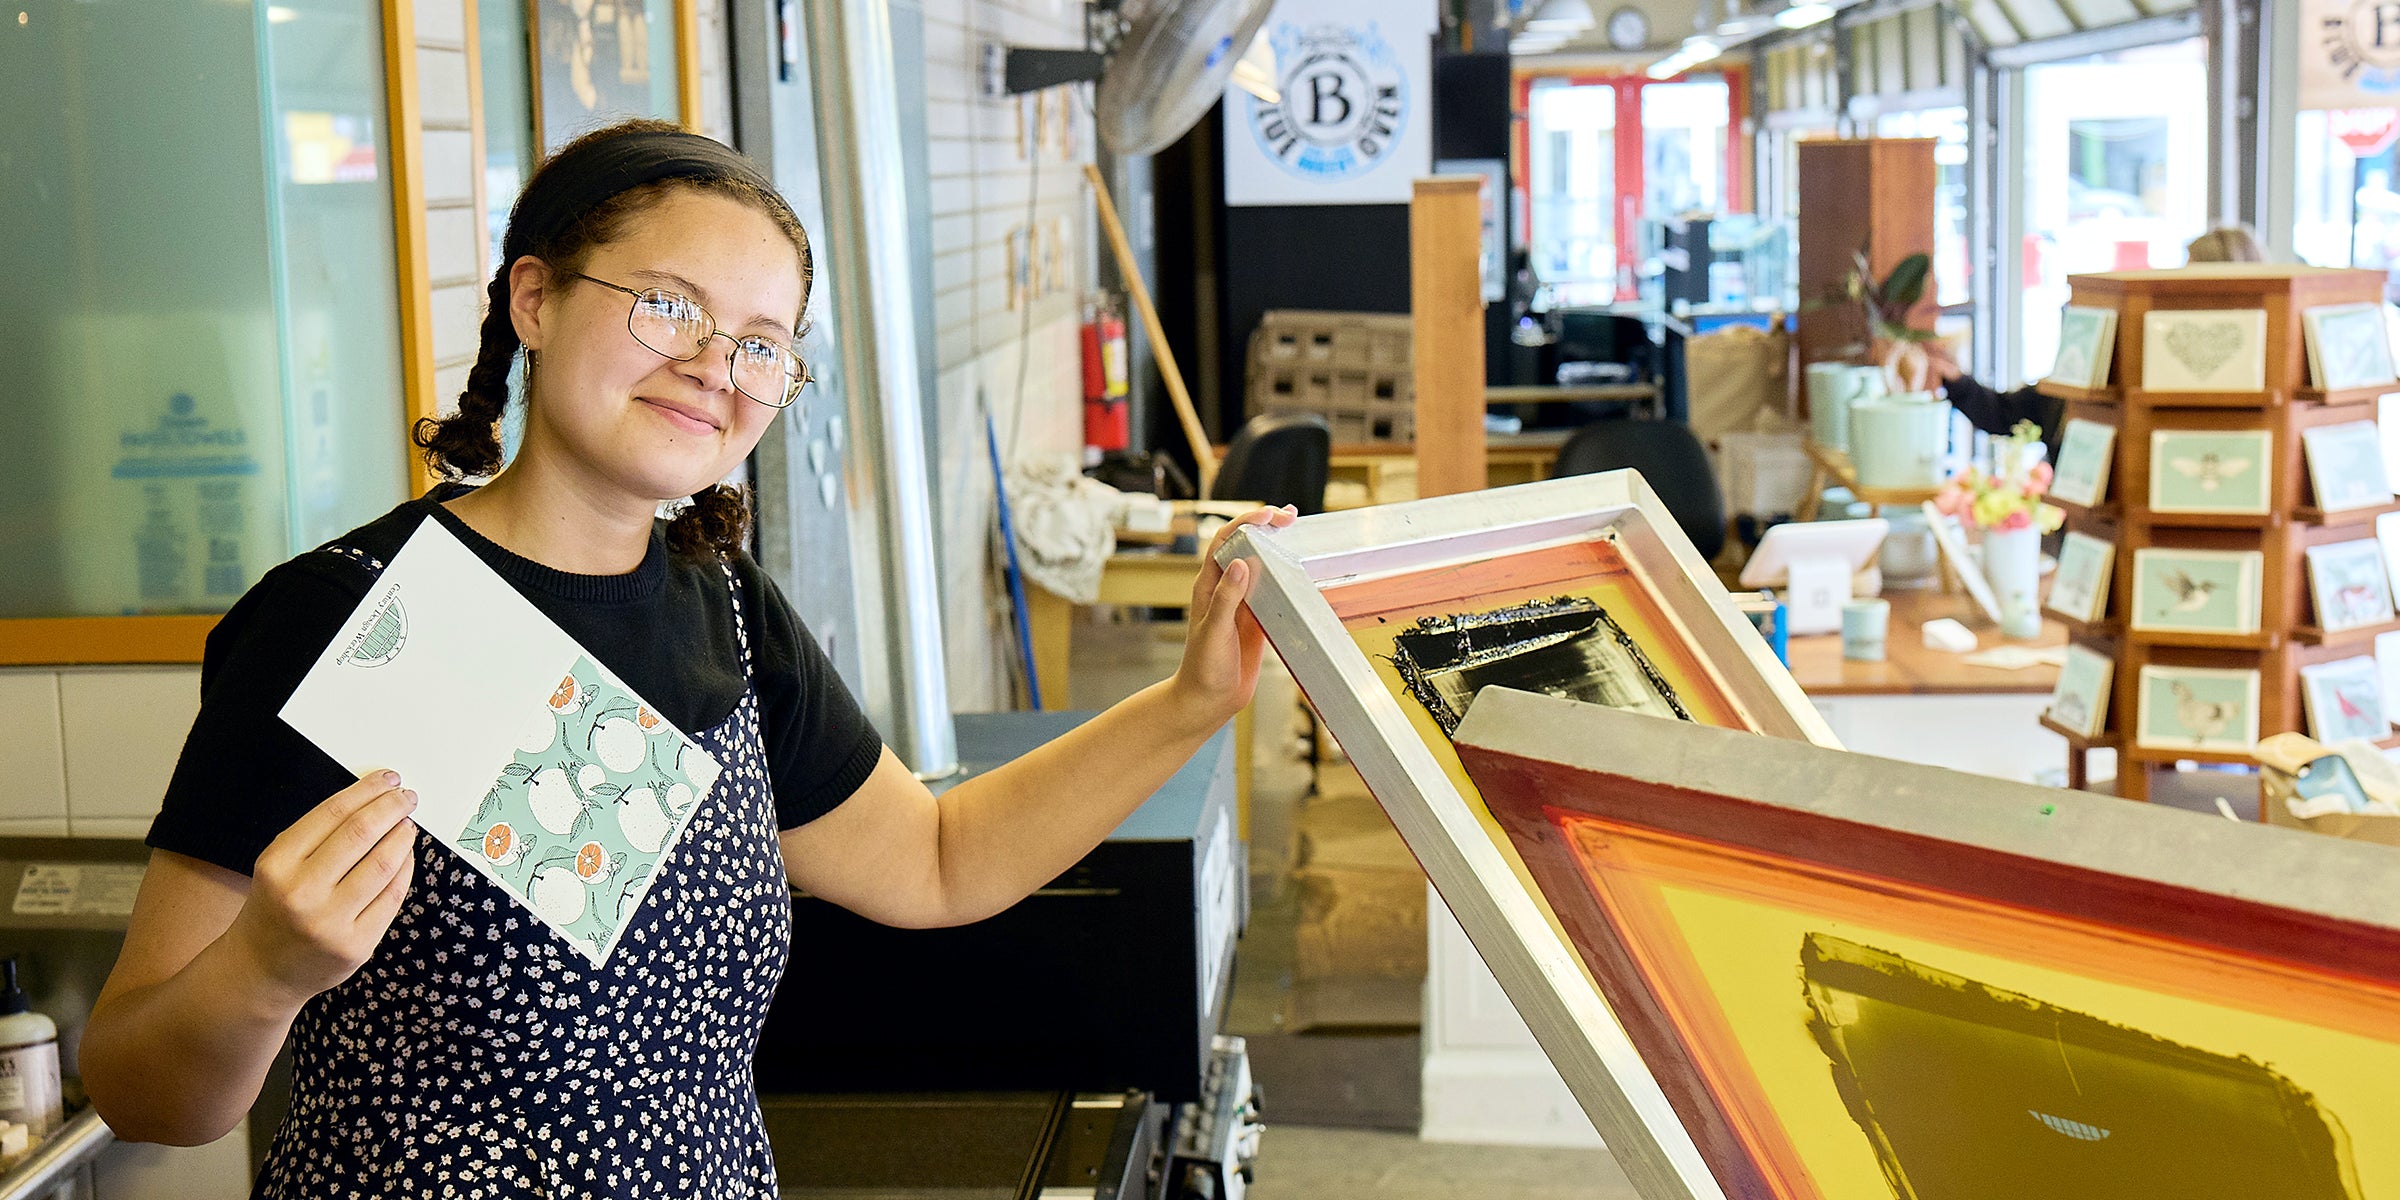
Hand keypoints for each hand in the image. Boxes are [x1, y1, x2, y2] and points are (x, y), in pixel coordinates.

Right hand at [225, 771, 417, 1007]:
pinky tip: (406, 856)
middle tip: (408, 797)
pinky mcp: (356, 945)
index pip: (332, 814)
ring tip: (408, 825)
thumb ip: (318, 835)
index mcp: (277, 865)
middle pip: (361, 834)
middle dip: (391, 808)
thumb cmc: (276, 906)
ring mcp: (331, 922)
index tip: (388, 778)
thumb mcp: (279, 866)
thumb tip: (373, 798)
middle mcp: (302, 893)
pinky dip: (405, 869)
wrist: (261, 970)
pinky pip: (392, 897)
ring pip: (383, 864)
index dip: (366, 790)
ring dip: (403, 837)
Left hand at [1168, 505, 1299, 729]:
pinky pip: (1274, 593)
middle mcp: (1226, 590)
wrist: (1207, 701)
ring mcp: (1243, 605)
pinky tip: (1302, 572)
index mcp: (1209, 586)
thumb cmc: (1202, 668)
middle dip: (1265, 527)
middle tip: (1290, 516)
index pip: (1226, 542)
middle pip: (1246, 547)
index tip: (1269, 514)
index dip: (1246, 523)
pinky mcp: (1258, 621)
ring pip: (1262, 566)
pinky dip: (1287, 578)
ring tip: (1298, 532)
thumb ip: (1227, 599)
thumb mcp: (1214, 632)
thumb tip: (1242, 563)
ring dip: (1278, 548)